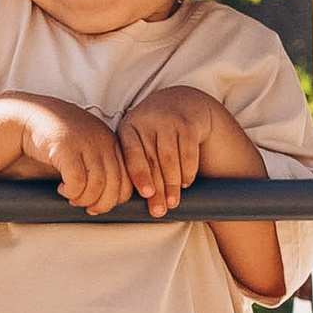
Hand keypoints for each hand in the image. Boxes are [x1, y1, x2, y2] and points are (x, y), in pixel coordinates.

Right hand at [15, 96, 132, 212]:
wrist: (31, 116)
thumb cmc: (58, 136)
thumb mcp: (87, 145)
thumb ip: (102, 163)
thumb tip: (110, 195)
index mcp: (111, 141)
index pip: (127, 178)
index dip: (117, 198)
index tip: (101, 205)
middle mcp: (102, 141)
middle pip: (115, 184)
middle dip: (102, 204)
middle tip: (88, 208)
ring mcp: (85, 144)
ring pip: (97, 186)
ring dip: (84, 199)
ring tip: (73, 198)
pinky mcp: (66, 149)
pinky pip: (76, 182)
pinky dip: (71, 192)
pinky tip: (62, 189)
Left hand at [119, 83, 223, 216]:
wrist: (181, 102)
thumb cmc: (154, 132)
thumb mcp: (139, 139)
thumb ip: (131, 162)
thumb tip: (124, 199)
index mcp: (128, 128)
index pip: (132, 154)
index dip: (139, 175)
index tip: (146, 194)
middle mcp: (147, 120)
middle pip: (152, 160)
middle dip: (157, 189)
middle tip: (159, 211)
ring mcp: (168, 120)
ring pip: (170, 158)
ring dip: (172, 184)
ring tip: (173, 202)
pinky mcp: (188, 123)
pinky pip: (189, 152)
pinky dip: (188, 171)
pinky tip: (185, 183)